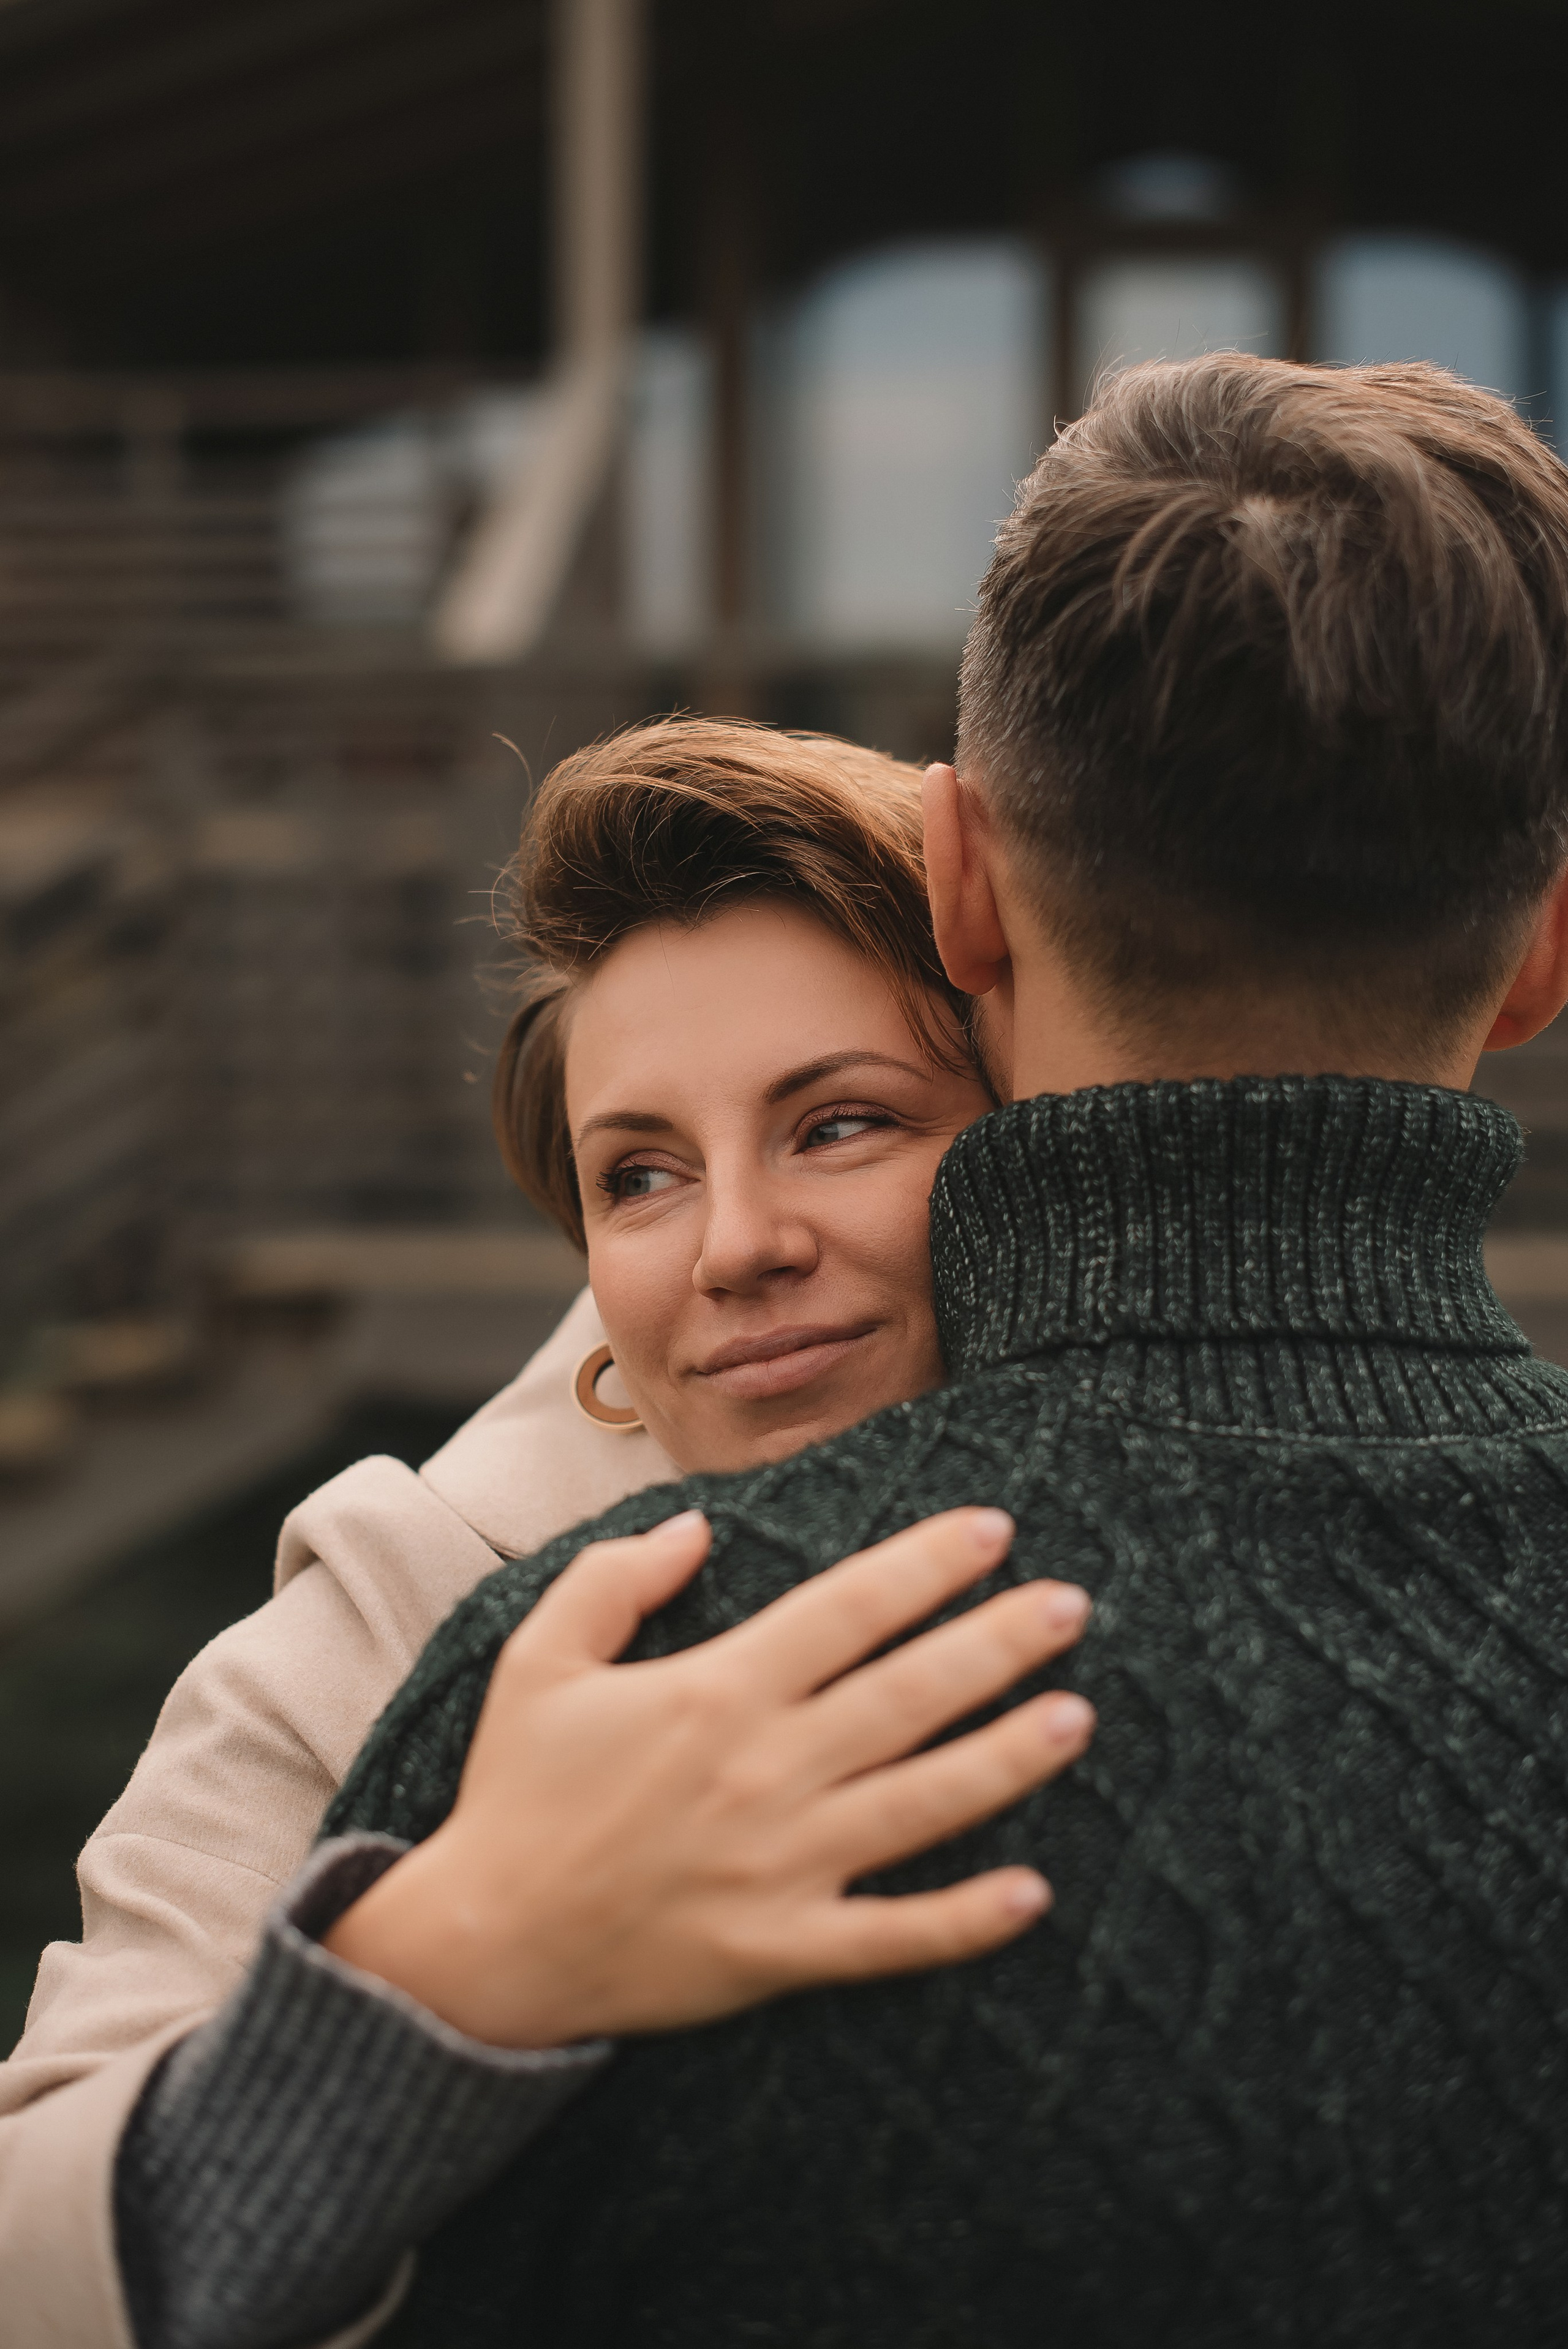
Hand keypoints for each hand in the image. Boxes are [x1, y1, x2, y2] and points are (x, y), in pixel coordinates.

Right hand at [325, 1505, 1093, 2048]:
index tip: (994, 1529)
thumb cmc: (516, 1792)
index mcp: (714, 1692)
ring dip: (1007, 1760)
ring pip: (921, 1804)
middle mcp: (762, 1770)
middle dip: (997, 1641)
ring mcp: (779, 1866)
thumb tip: (699, 1525)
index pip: (847, 1610)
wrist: (483, 1947)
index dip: (926, 1565)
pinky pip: (891, 1937)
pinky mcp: (780, 1952)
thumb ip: (615, 1579)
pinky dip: (964, 1920)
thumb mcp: (537, 1659)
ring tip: (1078, 1717)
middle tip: (1072, 1603)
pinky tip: (1032, 1892)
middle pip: (907, 1693)